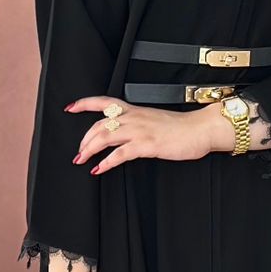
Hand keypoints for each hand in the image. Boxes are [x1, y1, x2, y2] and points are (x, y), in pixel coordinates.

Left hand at [66, 95, 270, 170]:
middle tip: (78, 152)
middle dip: (84, 139)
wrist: (200, 129)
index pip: (103, 102)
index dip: (84, 104)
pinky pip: (119, 154)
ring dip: (88, 149)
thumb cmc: (181, 128)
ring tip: (81, 160)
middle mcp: (133, 117)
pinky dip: (105, 163)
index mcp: (134, 110)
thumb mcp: (154, 120)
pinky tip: (98, 169)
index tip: (70, 108)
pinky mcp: (146, 145)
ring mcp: (139, 131)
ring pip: (104, 137)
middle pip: (98, 124)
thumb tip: (124, 134)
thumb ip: (138, 124)